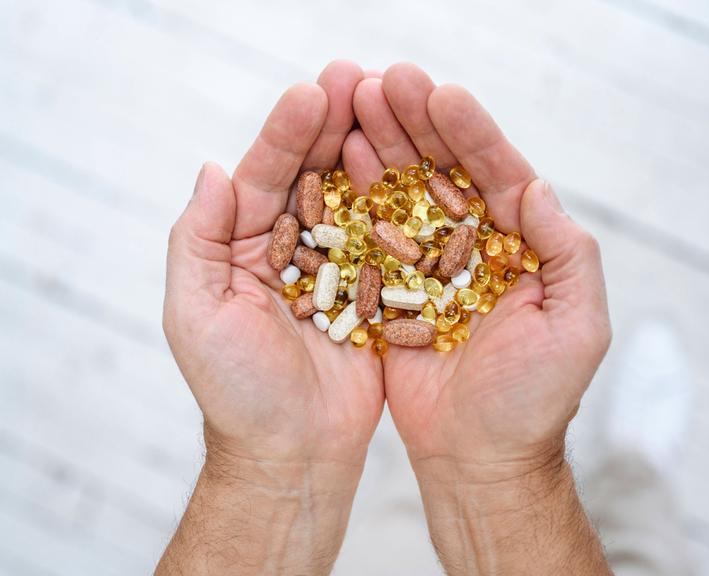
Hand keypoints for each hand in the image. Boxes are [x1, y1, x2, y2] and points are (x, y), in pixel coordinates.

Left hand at [159, 61, 381, 574]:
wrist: (292, 452)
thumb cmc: (237, 391)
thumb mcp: (196, 314)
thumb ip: (196, 240)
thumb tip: (212, 170)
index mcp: (241, 246)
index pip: (262, 175)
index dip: (285, 133)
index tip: (314, 93)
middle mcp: (289, 247)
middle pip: (311, 173)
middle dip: (333, 125)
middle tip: (360, 77)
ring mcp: (334, 266)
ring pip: (354, 197)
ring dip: (370, 150)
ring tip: (393, 105)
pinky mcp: (374, 291)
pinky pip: (388, 240)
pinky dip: (402, 204)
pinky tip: (421, 167)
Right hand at [342, 63, 611, 574]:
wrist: (480, 457)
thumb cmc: (535, 401)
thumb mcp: (577, 329)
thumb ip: (569, 255)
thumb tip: (537, 189)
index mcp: (521, 246)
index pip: (499, 176)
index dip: (472, 135)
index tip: (441, 95)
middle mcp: (473, 247)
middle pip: (444, 172)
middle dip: (417, 124)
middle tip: (384, 80)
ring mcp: (428, 265)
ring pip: (403, 194)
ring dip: (383, 147)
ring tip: (355, 103)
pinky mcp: (391, 289)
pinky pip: (372, 237)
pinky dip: (356, 200)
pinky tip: (339, 161)